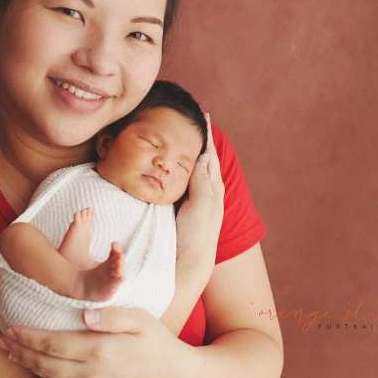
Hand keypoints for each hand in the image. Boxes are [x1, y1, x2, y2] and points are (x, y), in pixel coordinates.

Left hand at [0, 307, 189, 377]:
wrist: (176, 375)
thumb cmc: (157, 340)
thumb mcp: (140, 318)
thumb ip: (111, 315)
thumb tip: (84, 312)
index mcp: (100, 351)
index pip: (53, 344)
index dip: (28, 337)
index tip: (11, 328)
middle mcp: (92, 375)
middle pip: (45, 363)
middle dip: (20, 351)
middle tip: (1, 340)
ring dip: (28, 365)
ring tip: (11, 353)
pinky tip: (38, 368)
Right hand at [175, 112, 224, 265]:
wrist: (186, 263)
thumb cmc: (197, 235)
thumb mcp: (203, 206)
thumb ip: (202, 181)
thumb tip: (201, 155)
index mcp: (212, 187)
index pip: (209, 154)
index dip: (206, 135)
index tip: (203, 115)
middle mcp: (202, 190)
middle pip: (200, 157)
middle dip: (196, 138)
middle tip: (189, 119)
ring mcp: (189, 199)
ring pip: (188, 167)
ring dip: (184, 151)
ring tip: (177, 135)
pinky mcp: (175, 207)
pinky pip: (174, 179)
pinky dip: (172, 167)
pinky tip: (165, 164)